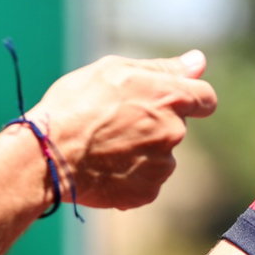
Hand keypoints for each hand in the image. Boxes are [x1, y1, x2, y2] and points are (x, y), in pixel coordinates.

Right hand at [28, 51, 216, 208]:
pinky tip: (103, 167)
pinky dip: (129, 176)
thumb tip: (199, 62)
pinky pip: (145, 181)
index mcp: (170, 97)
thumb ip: (162, 68)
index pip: (205, 98)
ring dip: (141, 151)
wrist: (49, 155)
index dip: (190, 99)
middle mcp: (173, 132)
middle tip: (115, 122)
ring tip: (104, 146)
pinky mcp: (146, 192)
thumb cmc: (75, 105)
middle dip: (153, 124)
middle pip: (176, 127)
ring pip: (159, 155)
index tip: (172, 101)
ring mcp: (161, 166)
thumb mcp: (115, 70)